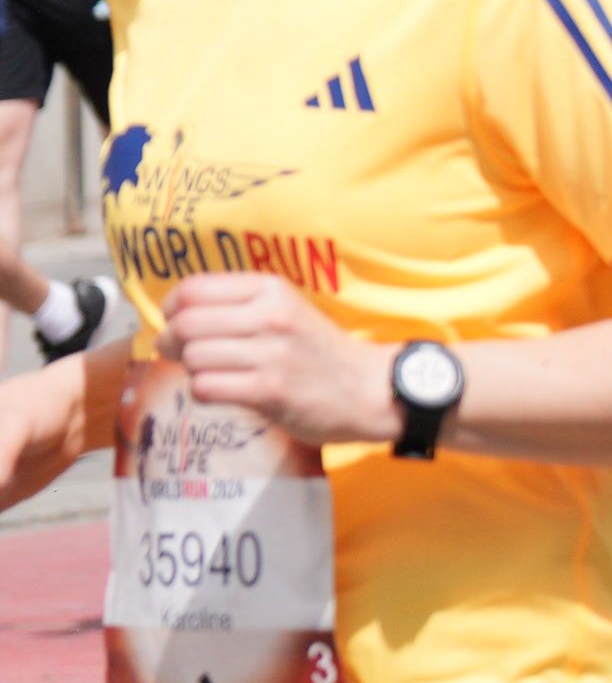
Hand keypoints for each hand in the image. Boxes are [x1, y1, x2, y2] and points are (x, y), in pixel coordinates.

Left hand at [160, 271, 398, 446]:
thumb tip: (174, 317)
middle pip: (185, 325)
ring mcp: (271, 354)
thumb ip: (238, 304)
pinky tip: (223, 392)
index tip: (175, 323)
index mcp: (271, 289)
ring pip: (193, 358)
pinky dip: (204, 393)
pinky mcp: (268, 390)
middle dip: (171, 342)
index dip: (170, 309)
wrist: (369, 389)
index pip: (192, 290)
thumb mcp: (286, 310)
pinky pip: (205, 388)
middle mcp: (270, 316)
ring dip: (193, 370)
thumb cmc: (318, 350)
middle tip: (180, 354)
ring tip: (213, 374)